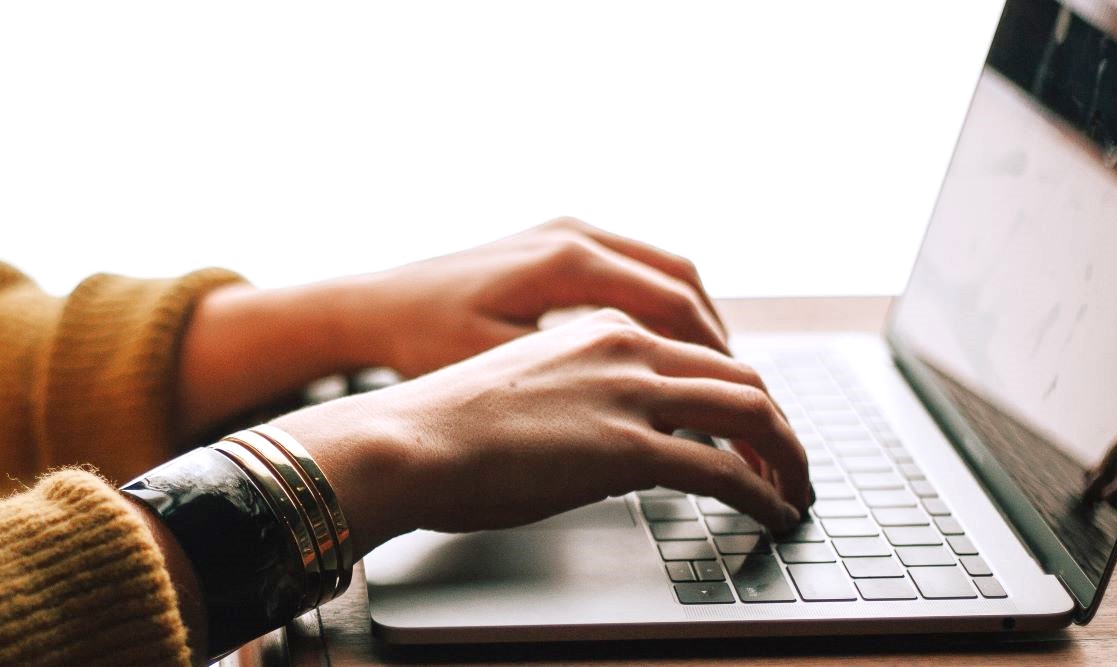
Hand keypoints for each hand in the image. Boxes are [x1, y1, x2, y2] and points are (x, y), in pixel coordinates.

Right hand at [273, 309, 808, 554]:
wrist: (404, 440)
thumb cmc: (441, 426)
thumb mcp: (523, 388)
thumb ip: (577, 396)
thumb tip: (599, 439)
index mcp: (598, 326)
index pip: (698, 350)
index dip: (738, 392)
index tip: (750, 427)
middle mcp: (625, 345)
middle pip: (740, 375)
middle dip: (778, 424)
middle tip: (790, 463)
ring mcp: (630, 393)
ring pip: (751, 412)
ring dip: (787, 456)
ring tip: (795, 491)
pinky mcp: (629, 447)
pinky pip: (726, 470)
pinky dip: (764, 493)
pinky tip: (773, 514)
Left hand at [332, 216, 728, 377]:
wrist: (372, 306)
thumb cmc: (423, 341)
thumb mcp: (500, 369)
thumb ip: (577, 384)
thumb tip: (651, 418)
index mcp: (567, 260)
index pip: (674, 305)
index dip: (715, 358)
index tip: (739, 401)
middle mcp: (574, 234)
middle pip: (682, 281)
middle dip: (718, 340)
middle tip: (744, 393)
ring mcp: (565, 231)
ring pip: (663, 270)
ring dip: (695, 321)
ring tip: (716, 376)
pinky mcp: (555, 242)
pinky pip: (633, 269)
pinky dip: (662, 307)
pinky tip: (666, 351)